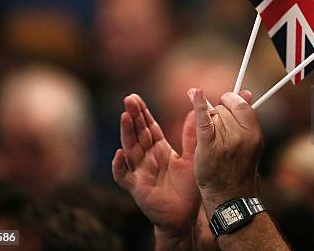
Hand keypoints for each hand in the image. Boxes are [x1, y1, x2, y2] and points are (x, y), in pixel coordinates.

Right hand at [112, 94, 199, 241]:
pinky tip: (120, 154)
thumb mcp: (192, 157)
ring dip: (126, 133)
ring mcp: (140, 172)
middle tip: (129, 99)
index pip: (148, 127)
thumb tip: (194, 111)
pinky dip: (119, 165)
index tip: (135, 97)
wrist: (185, 216)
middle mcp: (147, 158)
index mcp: (160, 149)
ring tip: (125, 117)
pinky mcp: (137, 187)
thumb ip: (191, 136)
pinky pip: (124, 176)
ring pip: (130, 149)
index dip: (142, 113)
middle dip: (133, 117)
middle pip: (138, 134)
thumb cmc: (188, 188)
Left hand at [187, 89, 262, 215]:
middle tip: (217, 133)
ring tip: (212, 142)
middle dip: (217, 115)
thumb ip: (246, 117)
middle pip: (224, 109)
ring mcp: (226, 141)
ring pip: (212, 116)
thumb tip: (246, 92)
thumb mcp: (249, 142)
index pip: (241, 105)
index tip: (224, 105)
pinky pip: (203, 120)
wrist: (230, 198)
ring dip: (208, 122)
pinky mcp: (208, 146)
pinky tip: (193, 93)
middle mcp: (242, 136)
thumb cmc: (238, 169)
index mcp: (254, 133)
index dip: (231, 102)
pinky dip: (197, 105)